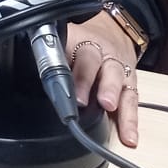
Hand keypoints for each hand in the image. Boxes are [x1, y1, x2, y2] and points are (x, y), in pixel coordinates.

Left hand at [64, 17, 141, 146]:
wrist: (112, 30)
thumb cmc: (81, 43)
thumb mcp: (64, 43)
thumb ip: (51, 60)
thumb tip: (35, 82)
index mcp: (80, 42)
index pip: (78, 55)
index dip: (79, 75)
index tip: (76, 95)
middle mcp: (102, 54)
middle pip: (101, 66)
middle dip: (102, 85)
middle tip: (103, 102)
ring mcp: (118, 68)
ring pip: (120, 83)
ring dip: (119, 103)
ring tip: (119, 121)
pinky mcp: (131, 83)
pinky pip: (132, 100)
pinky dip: (131, 120)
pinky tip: (129, 136)